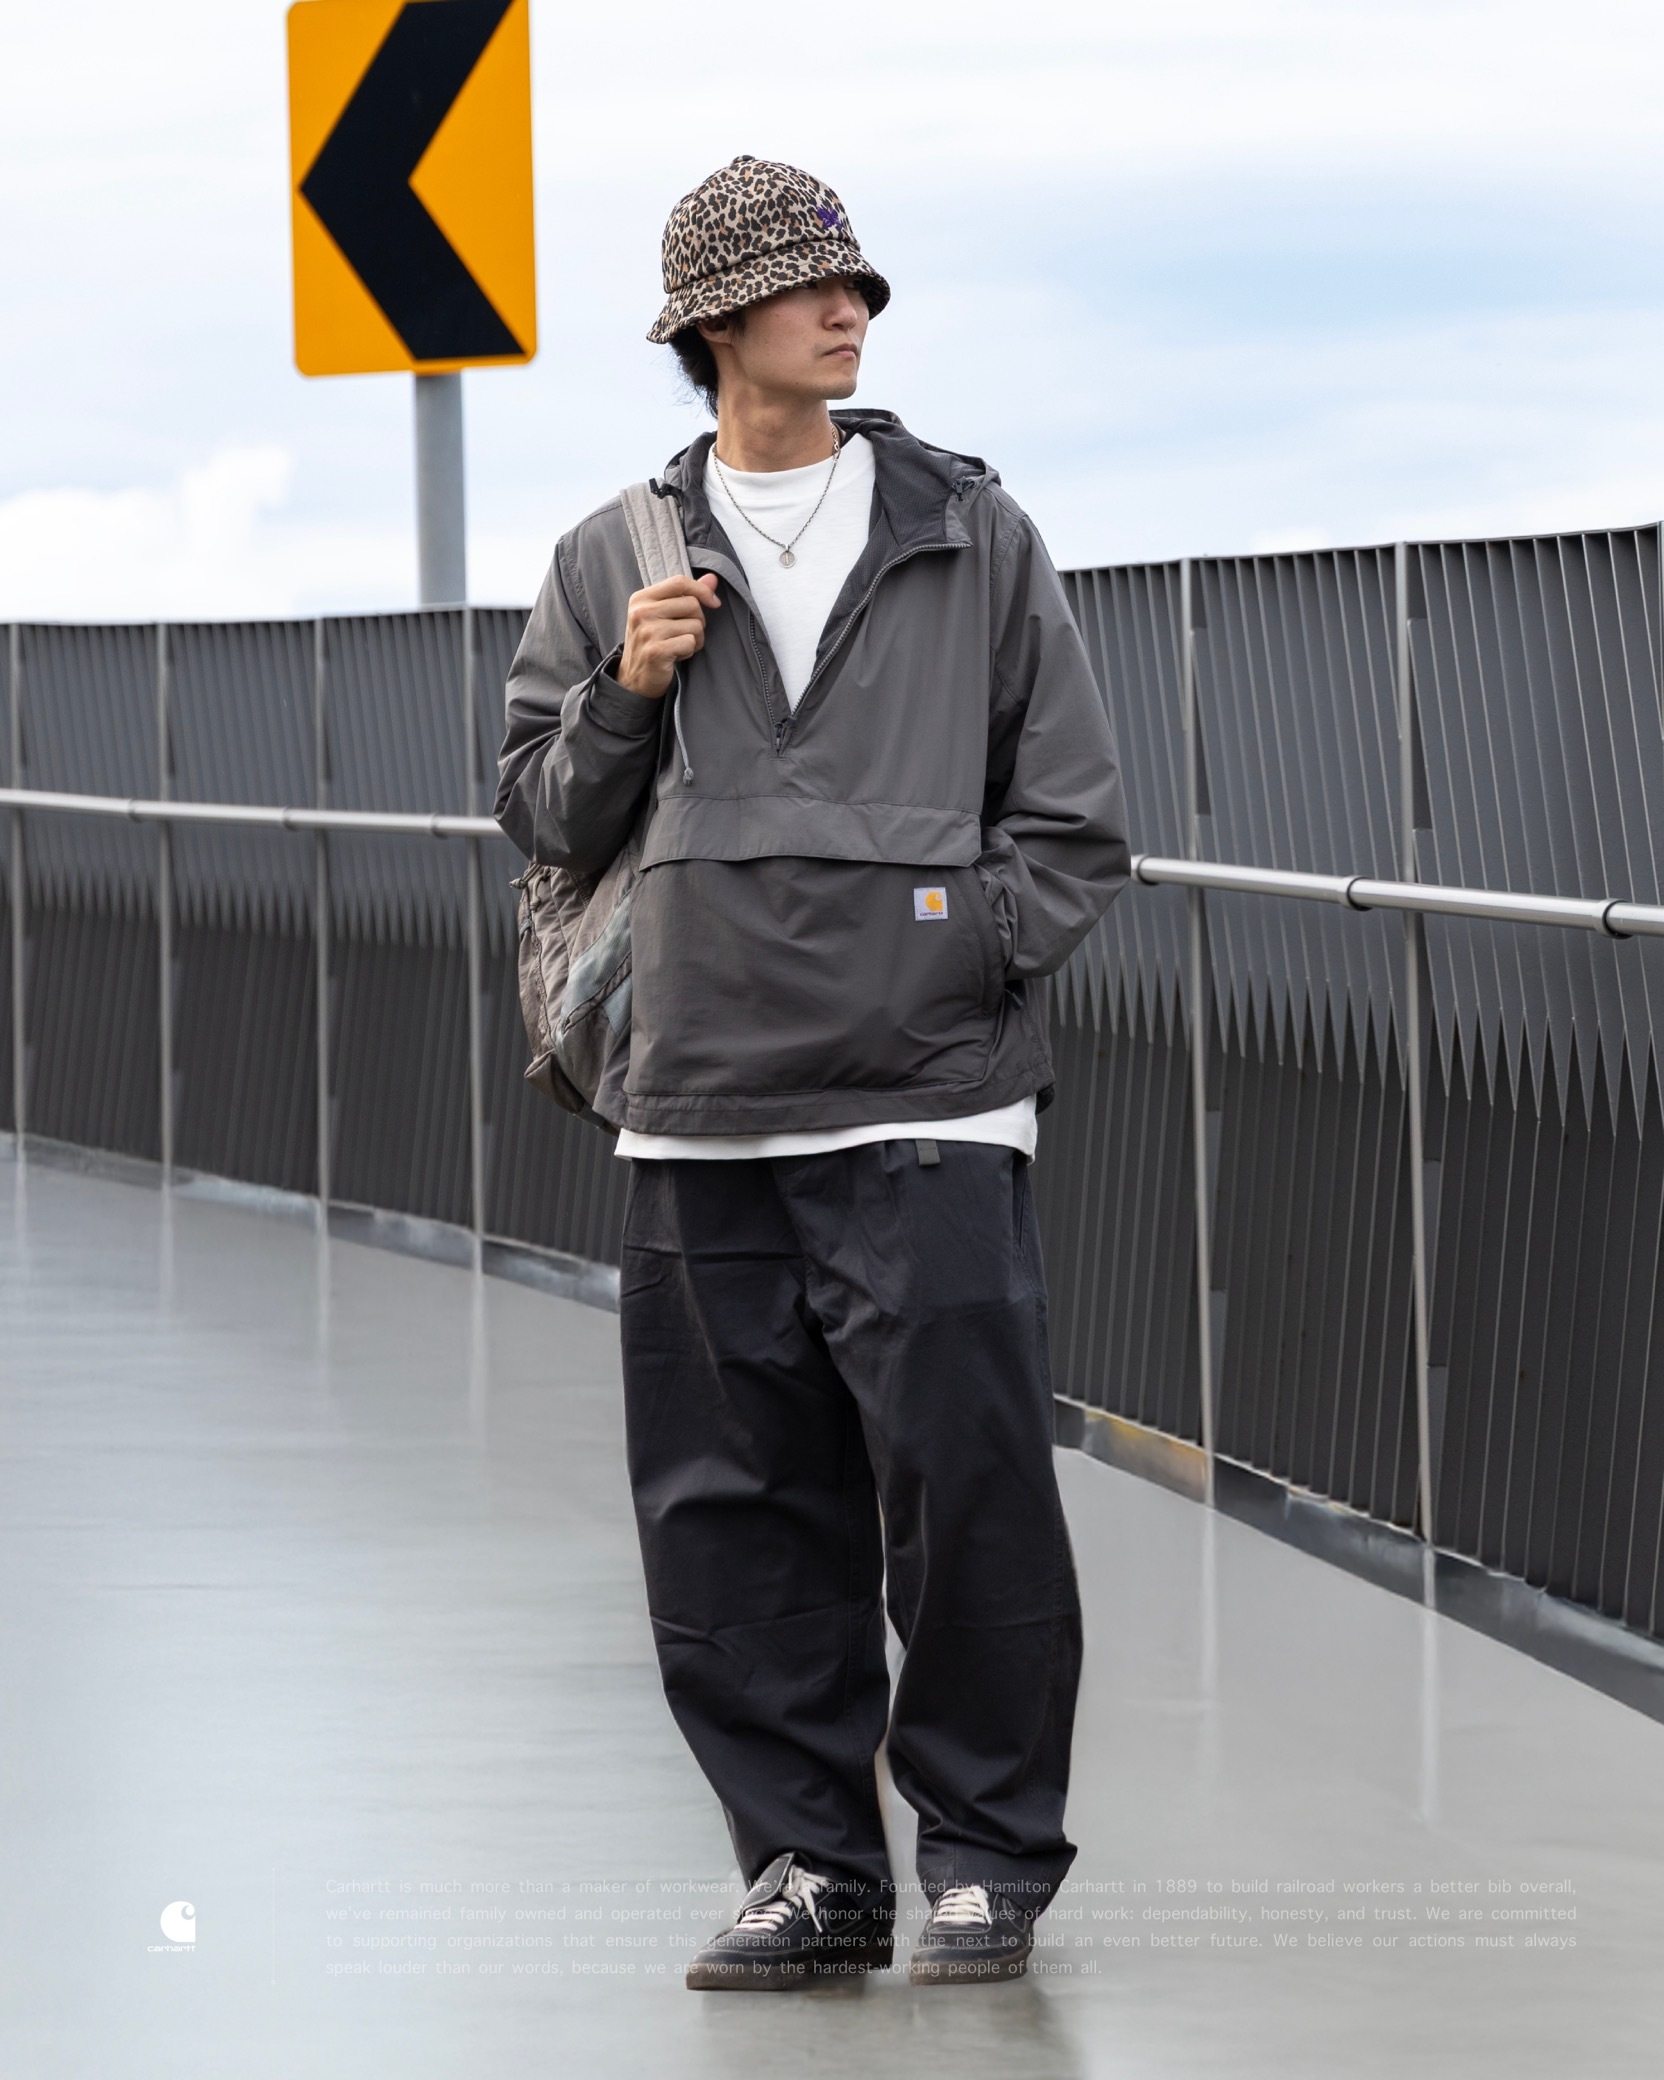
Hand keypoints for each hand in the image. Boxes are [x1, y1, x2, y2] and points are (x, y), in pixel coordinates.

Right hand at [616, 573, 720, 698]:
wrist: (634, 678)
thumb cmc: (652, 643)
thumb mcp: (664, 614)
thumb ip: (686, 595)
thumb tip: (712, 578)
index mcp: (641, 598)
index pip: (679, 582)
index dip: (702, 590)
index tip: (714, 603)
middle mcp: (641, 612)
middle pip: (692, 604)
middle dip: (698, 621)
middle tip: (685, 633)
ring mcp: (647, 632)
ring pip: (695, 625)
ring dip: (695, 639)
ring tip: (679, 645)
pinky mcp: (656, 651)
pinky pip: (690, 642)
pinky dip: (689, 651)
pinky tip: (676, 655)